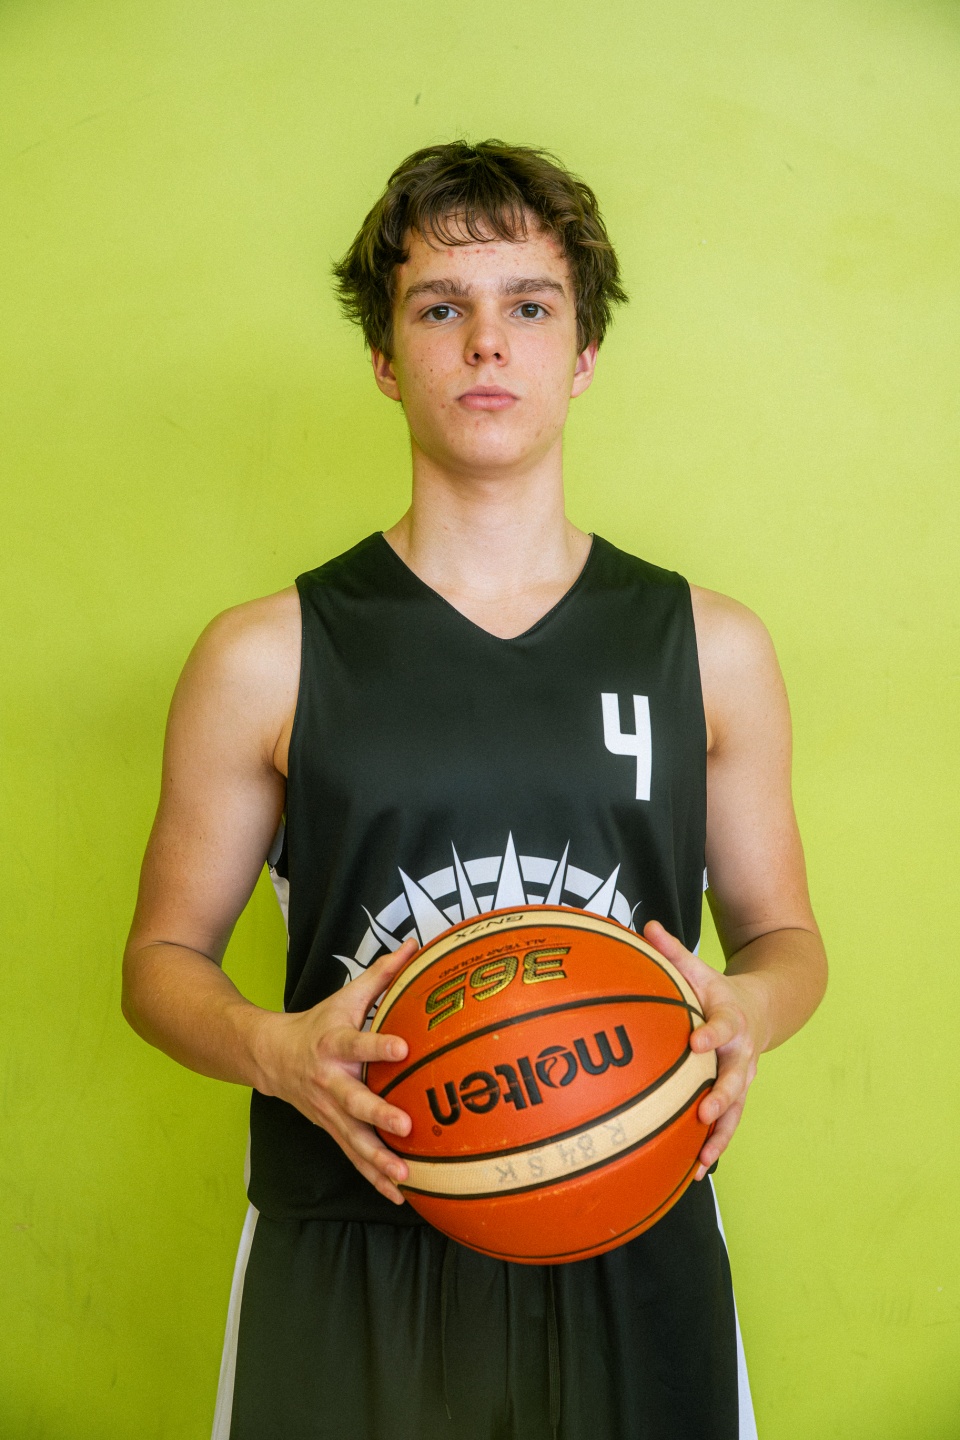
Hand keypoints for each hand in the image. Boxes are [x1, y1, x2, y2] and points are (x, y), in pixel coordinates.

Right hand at [254, 939, 417, 1204]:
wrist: (271, 1056)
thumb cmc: (319, 1023)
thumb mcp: (347, 996)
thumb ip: (383, 974)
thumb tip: (414, 945)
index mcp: (334, 1044)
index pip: (357, 1043)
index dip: (377, 1046)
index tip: (402, 1048)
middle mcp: (330, 1082)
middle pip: (354, 1101)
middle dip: (378, 1115)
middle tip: (404, 1124)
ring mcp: (329, 1111)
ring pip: (353, 1139)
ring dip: (378, 1159)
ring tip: (404, 1175)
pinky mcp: (332, 1130)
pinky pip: (354, 1157)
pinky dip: (375, 1178)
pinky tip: (400, 1193)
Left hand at [643, 921, 766, 1180]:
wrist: (761, 1009)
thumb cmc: (717, 990)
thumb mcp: (699, 968)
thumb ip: (672, 950)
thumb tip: (644, 924)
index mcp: (732, 1019)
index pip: (725, 1027)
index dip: (712, 1034)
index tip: (696, 1043)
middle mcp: (741, 1054)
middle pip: (736, 1078)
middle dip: (722, 1096)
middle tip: (704, 1111)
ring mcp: (742, 1080)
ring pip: (736, 1111)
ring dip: (720, 1135)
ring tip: (703, 1160)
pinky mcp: (736, 1098)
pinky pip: (728, 1125)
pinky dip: (715, 1147)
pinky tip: (696, 1172)